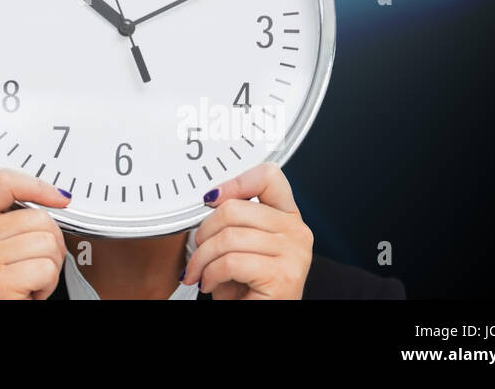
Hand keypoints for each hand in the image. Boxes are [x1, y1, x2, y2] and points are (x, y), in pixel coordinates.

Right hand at [0, 169, 71, 299]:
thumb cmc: (7, 286)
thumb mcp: (4, 244)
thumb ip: (19, 218)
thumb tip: (58, 198)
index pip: (3, 182)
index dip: (36, 185)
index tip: (58, 198)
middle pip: (36, 216)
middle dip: (51, 243)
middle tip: (35, 264)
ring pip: (46, 242)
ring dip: (51, 266)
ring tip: (31, 278)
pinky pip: (45, 268)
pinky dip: (48, 284)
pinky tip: (30, 292)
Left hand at [181, 161, 312, 299]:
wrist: (257, 318)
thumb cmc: (247, 287)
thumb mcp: (242, 246)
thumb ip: (236, 219)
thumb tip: (211, 198)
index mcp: (288, 218)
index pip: (269, 176)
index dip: (235, 182)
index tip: (211, 199)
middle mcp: (297, 232)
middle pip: (235, 208)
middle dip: (204, 232)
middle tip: (197, 251)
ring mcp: (294, 253)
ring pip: (228, 237)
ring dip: (202, 258)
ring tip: (200, 272)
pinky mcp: (283, 276)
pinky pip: (230, 262)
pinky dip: (210, 274)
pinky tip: (210, 283)